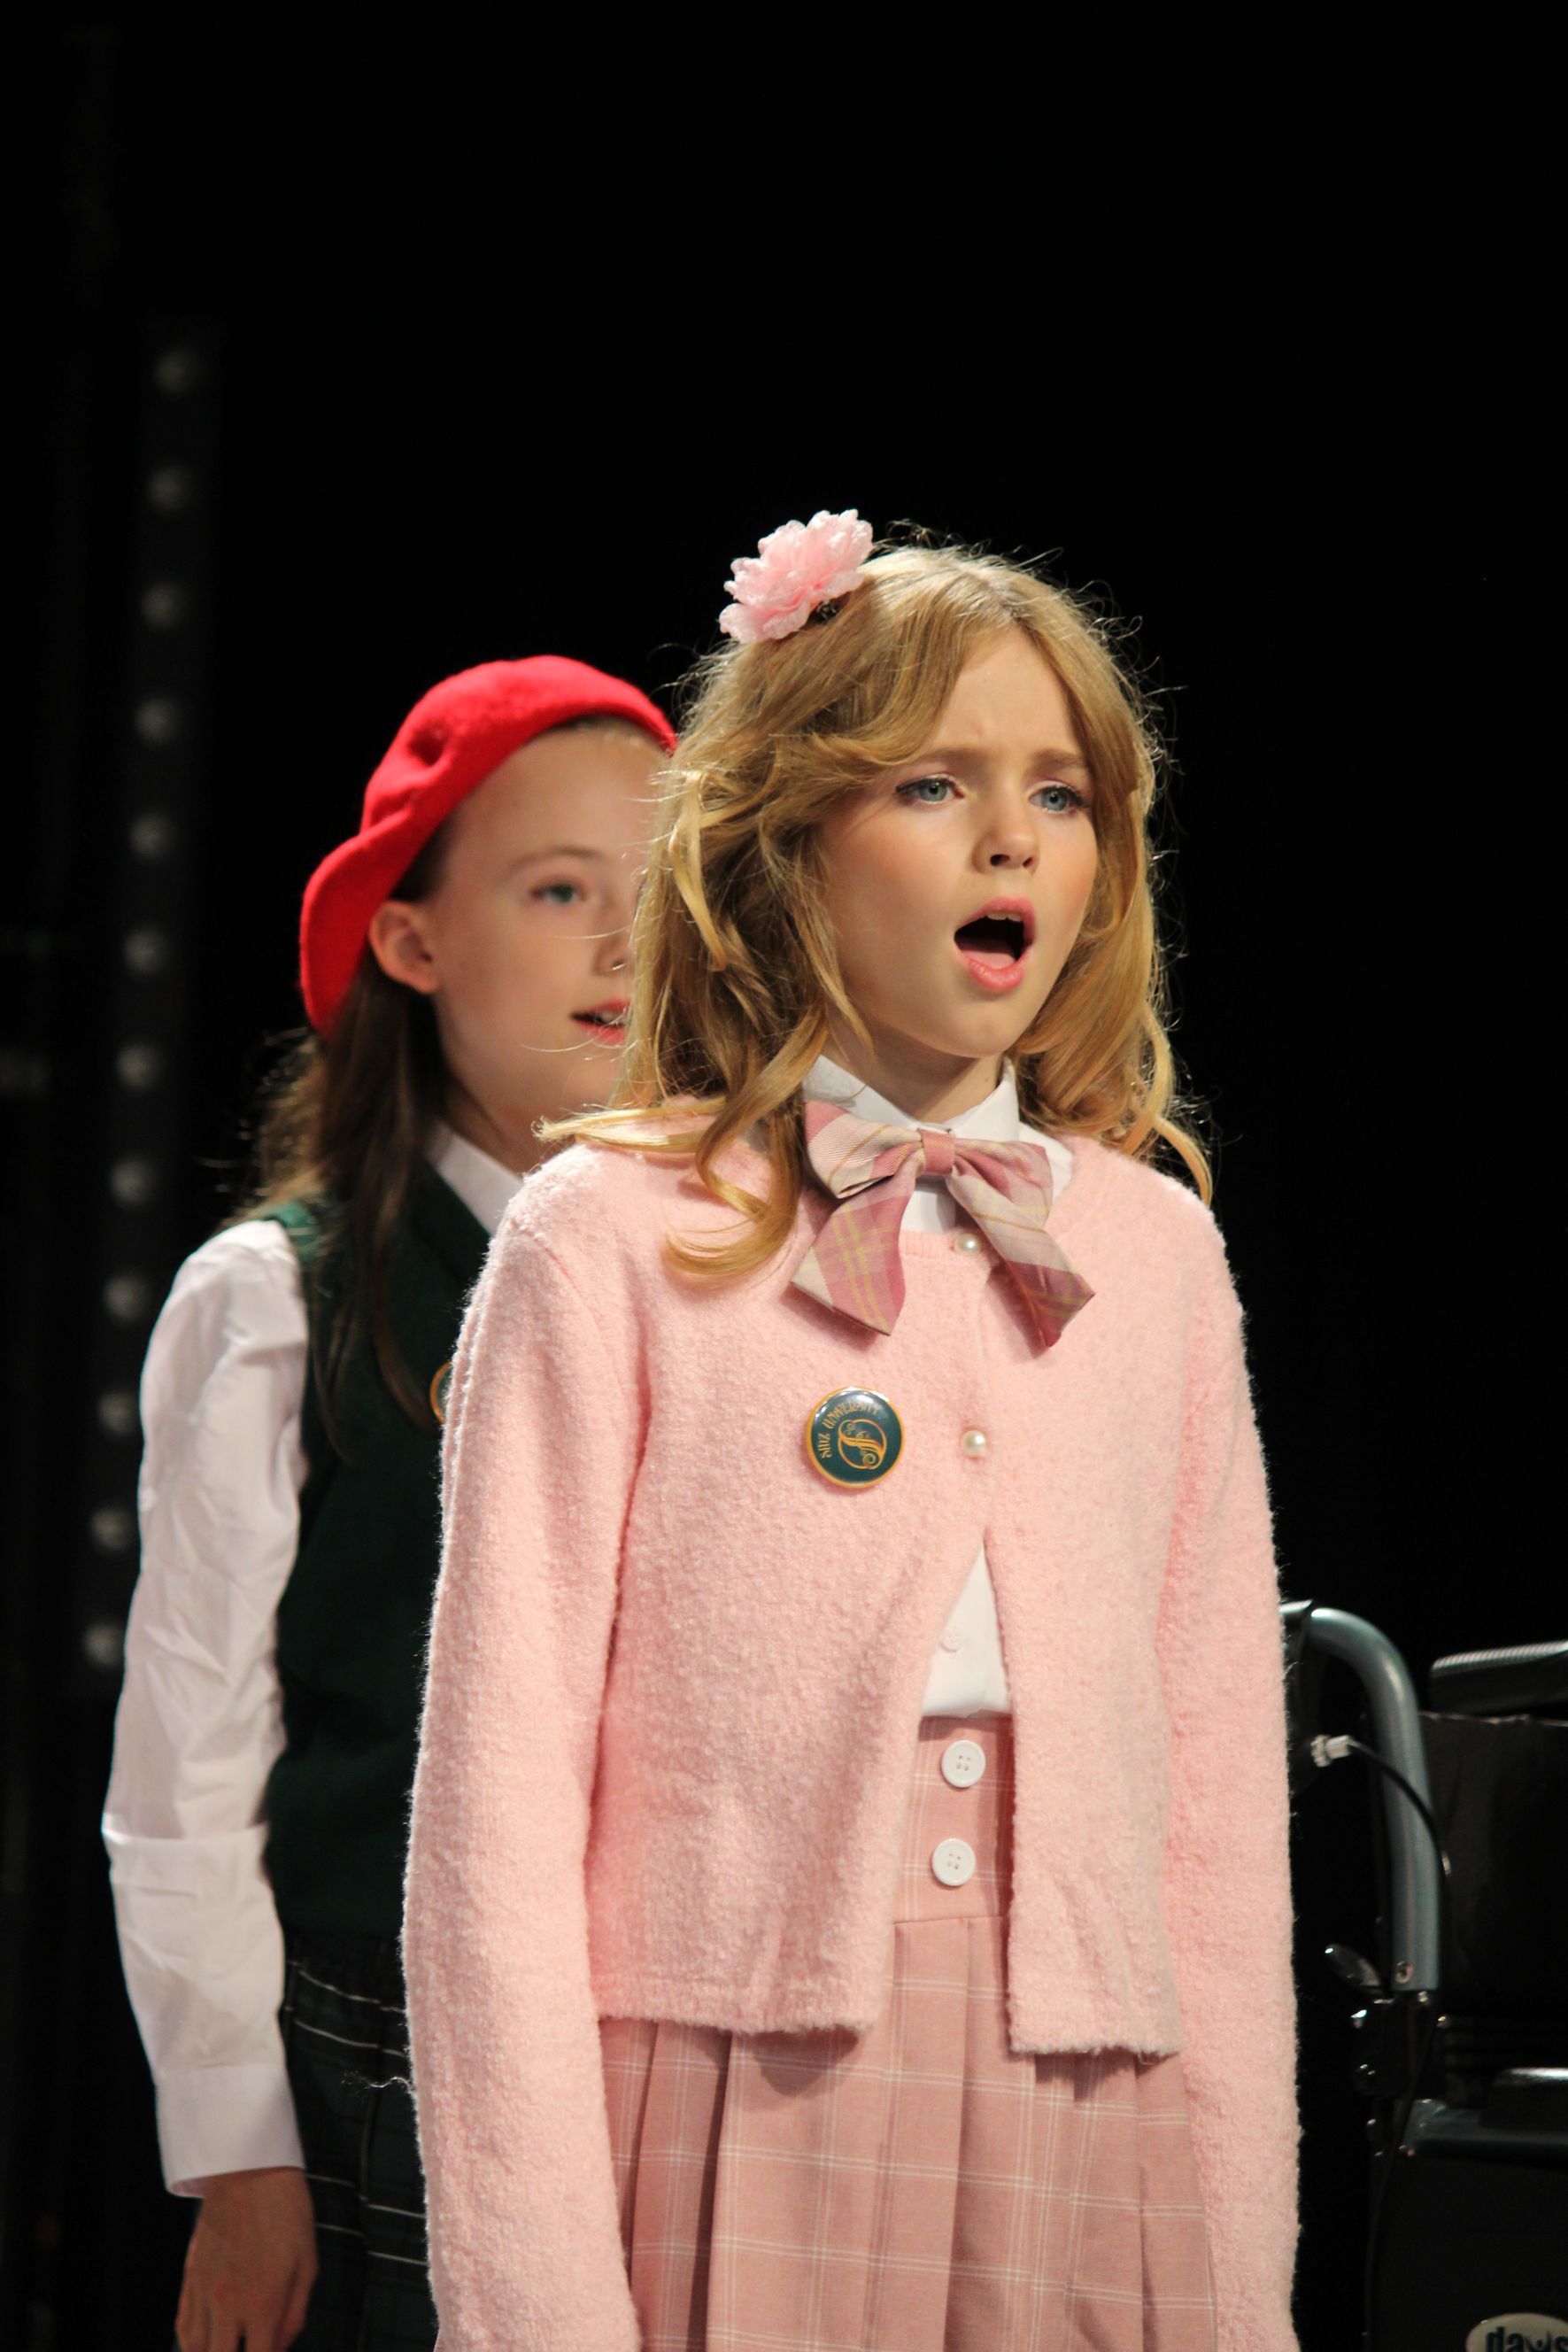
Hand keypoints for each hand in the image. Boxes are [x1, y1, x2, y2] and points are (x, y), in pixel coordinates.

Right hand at [175, 2166, 318, 2351]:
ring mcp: (203, 2294)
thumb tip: (282, 2347)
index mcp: (262, 2304)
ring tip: (230, 2345)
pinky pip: (182, 2327)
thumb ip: (295, 2315)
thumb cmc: (286, 2212)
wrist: (249, 2170)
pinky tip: (206, 2341)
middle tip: (250, 2346)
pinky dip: (192, 2343)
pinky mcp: (189, 2279)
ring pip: (195, 2351)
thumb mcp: (308, 2263)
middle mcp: (227, 2306)